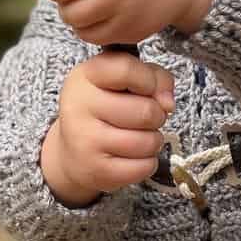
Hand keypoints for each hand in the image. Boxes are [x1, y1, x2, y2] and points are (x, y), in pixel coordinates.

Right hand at [40, 51, 175, 205]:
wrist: (72, 152)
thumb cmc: (104, 109)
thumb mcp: (122, 81)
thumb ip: (153, 77)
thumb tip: (168, 103)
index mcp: (86, 76)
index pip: (126, 70)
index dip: (150, 81)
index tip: (150, 89)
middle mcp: (79, 106)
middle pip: (146, 111)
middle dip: (157, 116)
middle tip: (145, 118)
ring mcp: (86, 140)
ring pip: (148, 141)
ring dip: (153, 141)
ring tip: (138, 137)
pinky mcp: (97, 170)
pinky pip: (144, 167)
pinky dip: (147, 163)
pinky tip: (133, 156)